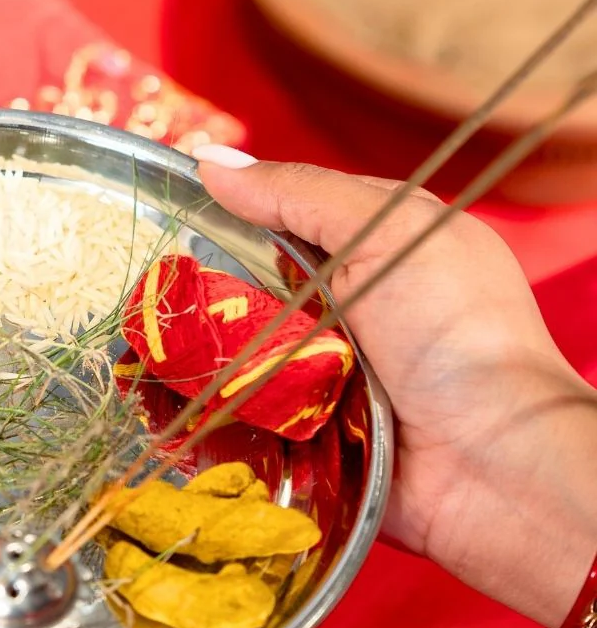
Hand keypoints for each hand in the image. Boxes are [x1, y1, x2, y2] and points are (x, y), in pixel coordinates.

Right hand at [194, 149, 596, 627]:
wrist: (489, 462)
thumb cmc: (454, 333)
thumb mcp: (385, 232)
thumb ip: (299, 195)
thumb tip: (212, 165)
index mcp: (376, 246)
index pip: (284, 211)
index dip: (229, 208)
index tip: (164, 205)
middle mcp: (348, 306)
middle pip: (254, 283)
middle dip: (204, 286)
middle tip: (148, 286)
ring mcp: (324, 371)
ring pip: (242, 349)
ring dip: (203, 352)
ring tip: (137, 344)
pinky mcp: (305, 430)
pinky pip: (246, 409)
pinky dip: (216, 406)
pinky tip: (170, 398)